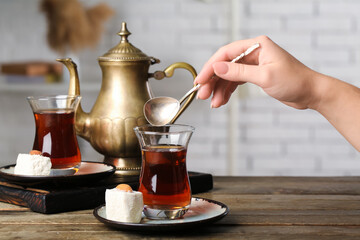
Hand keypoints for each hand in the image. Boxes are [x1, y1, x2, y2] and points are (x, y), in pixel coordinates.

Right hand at [195, 35, 317, 108]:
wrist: (310, 93)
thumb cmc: (294, 81)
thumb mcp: (265, 76)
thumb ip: (239, 72)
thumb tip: (216, 68)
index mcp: (256, 45)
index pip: (226, 53)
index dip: (210, 67)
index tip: (200, 81)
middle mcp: (253, 52)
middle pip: (225, 65)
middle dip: (213, 81)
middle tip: (203, 95)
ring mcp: (253, 64)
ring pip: (229, 75)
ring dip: (219, 89)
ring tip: (214, 103)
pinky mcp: (254, 75)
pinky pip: (235, 82)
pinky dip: (227, 91)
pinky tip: (221, 101)